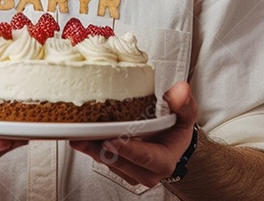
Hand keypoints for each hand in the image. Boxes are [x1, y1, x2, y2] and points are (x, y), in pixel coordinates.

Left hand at [69, 81, 197, 187]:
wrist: (170, 142)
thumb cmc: (176, 130)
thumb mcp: (185, 115)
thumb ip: (184, 103)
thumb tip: (180, 90)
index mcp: (164, 160)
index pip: (146, 158)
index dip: (129, 151)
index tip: (112, 140)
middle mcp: (147, 171)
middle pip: (122, 164)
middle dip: (102, 151)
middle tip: (85, 137)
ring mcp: (130, 172)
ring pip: (109, 163)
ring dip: (92, 150)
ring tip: (78, 135)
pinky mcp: (118, 167)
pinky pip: (102, 160)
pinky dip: (91, 148)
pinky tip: (80, 135)